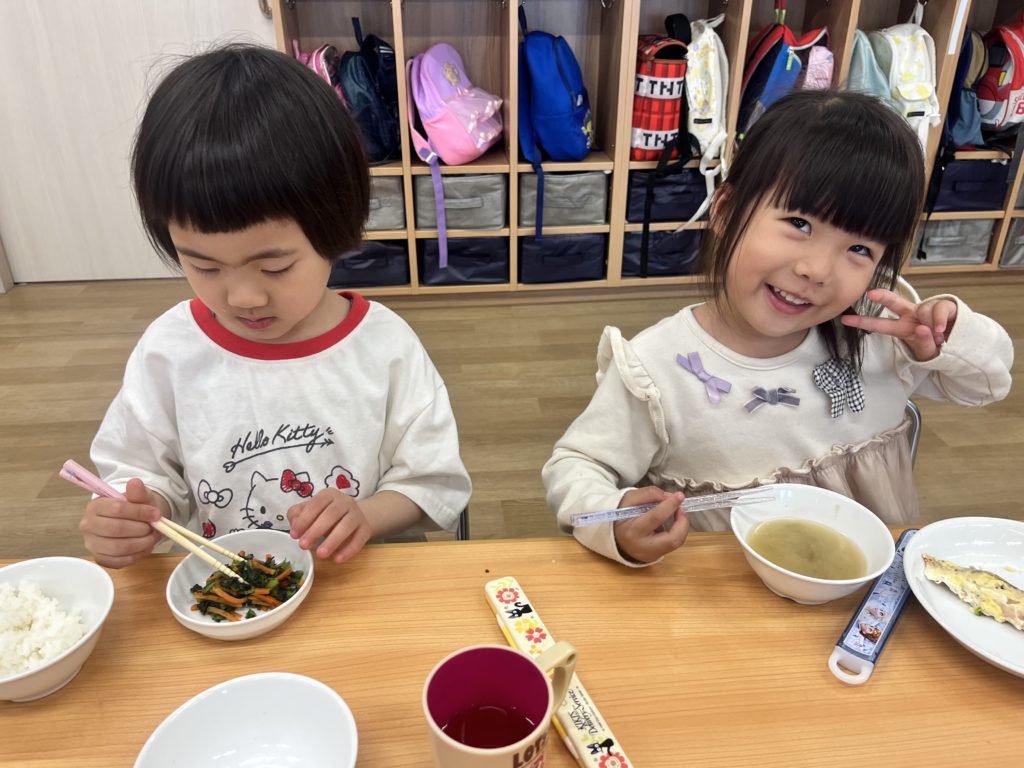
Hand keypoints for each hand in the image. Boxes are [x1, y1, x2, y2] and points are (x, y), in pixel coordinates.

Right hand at [79, 477, 162, 567]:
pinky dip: (137, 555)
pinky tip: (146, 547)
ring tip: (152, 537)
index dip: (140, 512)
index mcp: (95, 506)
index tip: (156, 514)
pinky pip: (120, 561)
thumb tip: (135, 482)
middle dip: (141, 529)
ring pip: (119, 548)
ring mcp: (92, 544)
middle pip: (117, 529)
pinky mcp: (101, 559)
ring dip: (142, 543)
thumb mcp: (139, 496)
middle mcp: (88, 526)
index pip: (117, 509)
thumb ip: (137, 492)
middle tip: (155, 528)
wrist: (132, 521)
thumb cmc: (134, 508)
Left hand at [287, 489, 372, 562]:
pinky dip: (348, 550)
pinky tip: (337, 559)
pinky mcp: (366, 529)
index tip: (294, 535)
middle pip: (331, 514)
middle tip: (303, 546)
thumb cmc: (326, 515)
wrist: (355, 518)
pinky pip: (359, 539)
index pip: (316, 504)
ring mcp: (357, 514)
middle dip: (316, 530)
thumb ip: (298, 515)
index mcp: (329, 495)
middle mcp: (345, 501)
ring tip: (320, 554)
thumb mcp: (311, 511)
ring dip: (333, 540)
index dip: (304, 519)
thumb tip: (294, 525)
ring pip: (347, 525)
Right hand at [613, 487, 689, 563]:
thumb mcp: (629, 499)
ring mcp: (651, 554)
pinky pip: (672, 544)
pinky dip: (676, 531)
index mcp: (632, 530)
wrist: (614, 535)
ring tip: (678, 513)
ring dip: (682, 526)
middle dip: (683, 522)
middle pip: (672, 539)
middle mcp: (643, 546)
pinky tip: (673, 522)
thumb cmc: (622, 516)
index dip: (670, 505)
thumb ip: (648, 494)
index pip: (655, 517)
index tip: (679, 495)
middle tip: (682, 508)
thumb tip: (669, 496)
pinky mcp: (656, 556)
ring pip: (676, 543)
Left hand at [841, 288, 957, 360]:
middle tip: (871, 294)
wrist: (961, 340)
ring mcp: (926, 308)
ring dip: (932, 327)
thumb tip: (923, 329)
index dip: (862, 322)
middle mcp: (911, 314)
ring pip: (924, 312)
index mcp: (902, 327)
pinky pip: (939, 311)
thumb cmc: (936, 344)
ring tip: (938, 336)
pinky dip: (941, 322)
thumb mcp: (927, 351)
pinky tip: (944, 330)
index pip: (879, 325)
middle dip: (883, 297)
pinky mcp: (943, 304)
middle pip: (894, 302)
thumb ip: (923, 343)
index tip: (845, 319)